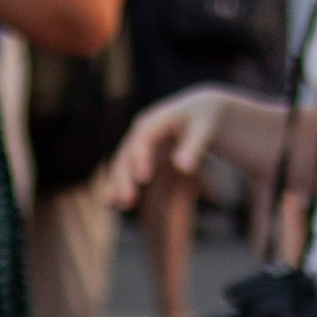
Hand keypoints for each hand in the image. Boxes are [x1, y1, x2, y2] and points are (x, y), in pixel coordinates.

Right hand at [105, 87, 226, 209]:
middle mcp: (141, 129)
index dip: (141, 156)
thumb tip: (183, 168)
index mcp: (156, 119)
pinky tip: (113, 204)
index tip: (144, 179)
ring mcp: (138, 141)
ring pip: (123, 163)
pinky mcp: (141, 152)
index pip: (144, 137)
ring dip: (116, 183)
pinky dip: (120, 185)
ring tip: (112, 206)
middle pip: (127, 152)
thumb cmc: (205, 119)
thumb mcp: (204, 130)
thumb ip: (193, 147)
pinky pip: (127, 170)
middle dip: (124, 176)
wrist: (200, 110)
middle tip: (126, 200)